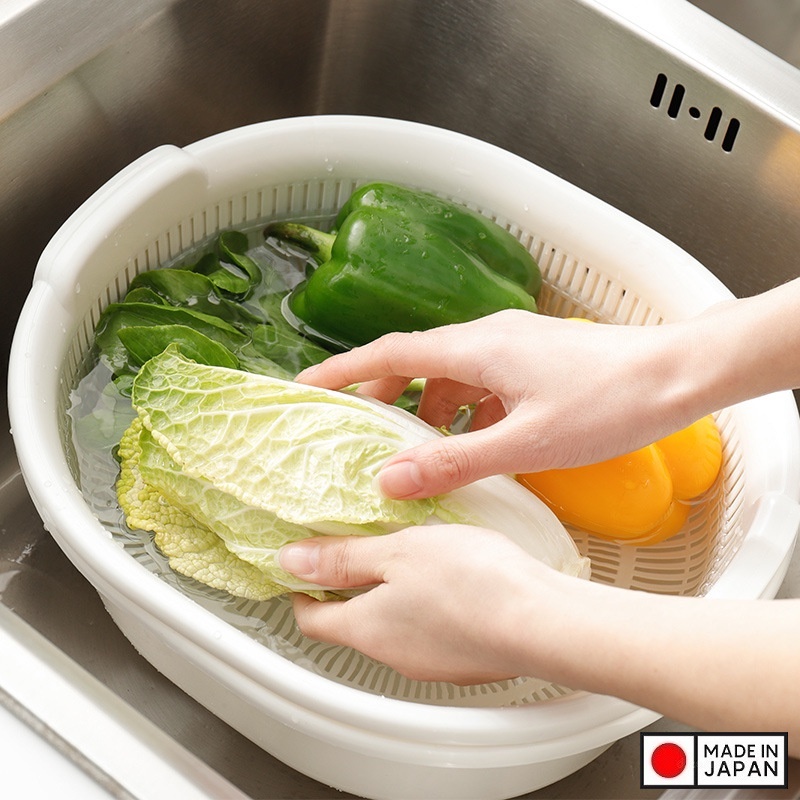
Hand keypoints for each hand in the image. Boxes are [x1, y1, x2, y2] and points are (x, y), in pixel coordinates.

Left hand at [279, 525, 562, 683]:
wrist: (541, 621)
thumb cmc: (470, 583)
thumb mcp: (397, 551)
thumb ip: (345, 557)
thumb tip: (292, 562)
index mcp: (367, 628)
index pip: (314, 620)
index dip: (302, 595)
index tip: (302, 573)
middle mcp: (395, 654)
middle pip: (355, 624)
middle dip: (349, 590)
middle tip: (354, 553)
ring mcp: (434, 661)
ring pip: (396, 627)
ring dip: (392, 595)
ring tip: (408, 557)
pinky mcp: (467, 658)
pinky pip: (432, 630)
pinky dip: (428, 606)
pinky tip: (450, 578)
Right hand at [297, 310, 697, 497]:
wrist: (676, 375)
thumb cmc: (608, 404)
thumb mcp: (525, 443)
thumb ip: (454, 462)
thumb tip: (391, 481)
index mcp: (475, 349)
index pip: (389, 354)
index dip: (342, 369)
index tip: (306, 387)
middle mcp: (487, 338)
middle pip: (415, 362)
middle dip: (381, 395)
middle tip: (357, 431)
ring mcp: (512, 346)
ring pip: (450, 374)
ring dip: (427, 408)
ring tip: (417, 451)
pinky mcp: (533, 360)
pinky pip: (481, 382)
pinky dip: (464, 410)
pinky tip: (473, 444)